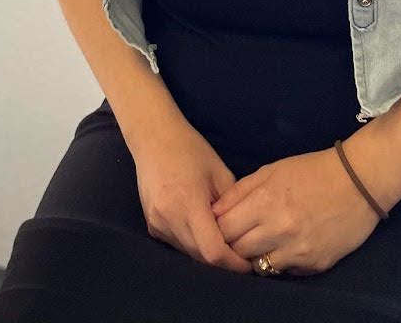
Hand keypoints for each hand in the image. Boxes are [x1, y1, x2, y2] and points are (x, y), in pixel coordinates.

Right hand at [131, 118, 252, 274]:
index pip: (212, 251)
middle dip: (222, 259)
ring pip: (189, 253)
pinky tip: (200, 227)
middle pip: (201, 256)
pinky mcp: (151, 225)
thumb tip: (245, 234)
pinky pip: (177, 244)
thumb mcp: (220, 173)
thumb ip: (232, 207)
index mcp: (188, 202)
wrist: (153, 137)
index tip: (248, 263)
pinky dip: (192, 243)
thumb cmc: (190, 149)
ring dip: (206, 252)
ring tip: (221, 237)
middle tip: (239, 252)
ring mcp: (157, 223)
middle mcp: (169, 218)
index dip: (232, 263)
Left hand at [212, 146, 379, 275]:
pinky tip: (283, 247)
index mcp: (266, 201)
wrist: (358, 183)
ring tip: (260, 241)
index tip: (220, 224)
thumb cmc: (312, 171)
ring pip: (258, 267)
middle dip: (232, 243)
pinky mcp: (314, 265)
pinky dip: (278, 262)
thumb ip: (240, 191)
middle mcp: (280, 229)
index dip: (218, 227)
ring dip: (254, 256)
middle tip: (238, 235)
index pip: (224, 227)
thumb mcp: (271, 170)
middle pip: (237, 250)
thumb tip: (215, 211)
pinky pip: (284, 272)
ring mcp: (298, 251)